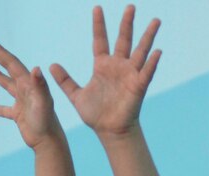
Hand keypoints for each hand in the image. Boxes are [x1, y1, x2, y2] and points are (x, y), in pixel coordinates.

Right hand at [0, 40, 63, 148]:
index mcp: (30, 85)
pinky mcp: (19, 116)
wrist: (49, 142)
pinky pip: (6, 110)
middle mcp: (27, 91)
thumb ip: (40, 85)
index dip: (2, 54)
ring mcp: (23, 103)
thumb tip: (36, 68)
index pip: (14, 65)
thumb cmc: (47, 122)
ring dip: (0, 77)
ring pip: (9, 87)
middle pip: (11, 71)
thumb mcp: (43, 102)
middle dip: (0, 58)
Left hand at [50, 4, 161, 138]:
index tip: (97, 8)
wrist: (109, 130)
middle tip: (130, 6)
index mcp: (102, 65)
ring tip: (155, 20)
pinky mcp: (138, 86)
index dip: (98, 25)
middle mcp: (118, 65)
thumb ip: (65, 80)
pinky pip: (146, 72)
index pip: (100, 40)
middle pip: (123, 39)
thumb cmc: (95, 114)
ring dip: (148, 36)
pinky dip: (152, 62)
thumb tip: (51, 66)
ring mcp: (130, 74)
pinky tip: (157, 52)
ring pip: (140, 51)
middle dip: (126, 23)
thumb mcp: (76, 96)